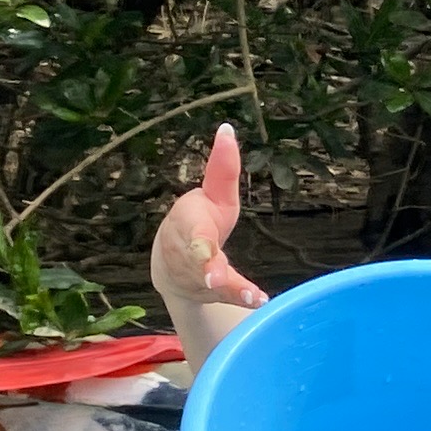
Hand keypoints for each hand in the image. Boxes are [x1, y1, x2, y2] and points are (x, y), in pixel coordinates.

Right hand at [148, 125, 269, 356]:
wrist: (170, 265)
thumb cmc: (197, 221)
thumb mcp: (212, 194)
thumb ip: (222, 168)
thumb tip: (227, 128)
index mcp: (189, 226)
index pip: (192, 235)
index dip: (198, 245)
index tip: (204, 251)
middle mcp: (189, 255)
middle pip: (199, 264)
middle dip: (208, 271)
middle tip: (216, 279)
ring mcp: (198, 279)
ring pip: (214, 286)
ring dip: (232, 291)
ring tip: (253, 297)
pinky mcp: (211, 295)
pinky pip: (227, 299)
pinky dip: (242, 300)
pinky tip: (261, 302)